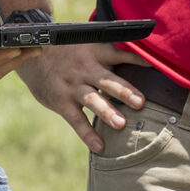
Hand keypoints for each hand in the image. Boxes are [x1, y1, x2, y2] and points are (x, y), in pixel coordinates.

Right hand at [16, 42, 151, 152]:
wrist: (34, 52)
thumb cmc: (70, 50)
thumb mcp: (90, 42)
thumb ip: (112, 50)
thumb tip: (143, 54)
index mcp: (97, 52)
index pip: (120, 54)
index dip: (137, 59)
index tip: (155, 66)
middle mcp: (86, 69)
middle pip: (107, 80)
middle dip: (124, 91)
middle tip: (140, 103)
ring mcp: (73, 86)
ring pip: (92, 99)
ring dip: (106, 112)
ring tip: (121, 125)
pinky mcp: (61, 102)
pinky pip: (76, 120)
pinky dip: (87, 134)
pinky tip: (100, 147)